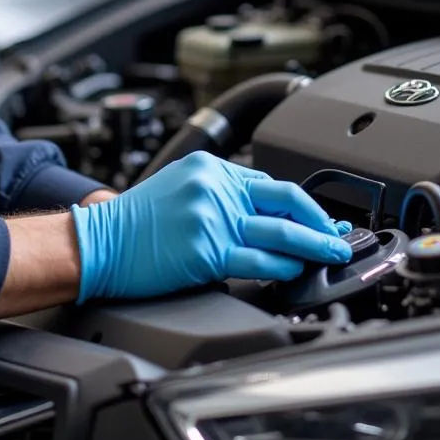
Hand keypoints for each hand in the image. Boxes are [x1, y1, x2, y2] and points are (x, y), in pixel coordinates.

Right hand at [70, 151, 352, 302]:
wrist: (100, 241)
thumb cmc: (136, 221)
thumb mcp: (182, 186)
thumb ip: (221, 195)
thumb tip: (263, 216)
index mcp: (212, 168)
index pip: (270, 183)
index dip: (303, 204)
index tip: (321, 219)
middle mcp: (215, 188)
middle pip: (285, 201)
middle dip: (320, 222)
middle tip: (339, 237)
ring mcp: (213, 219)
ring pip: (279, 232)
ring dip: (313, 245)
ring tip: (331, 255)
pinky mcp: (207, 251)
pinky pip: (257, 261)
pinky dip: (283, 266)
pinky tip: (296, 271)